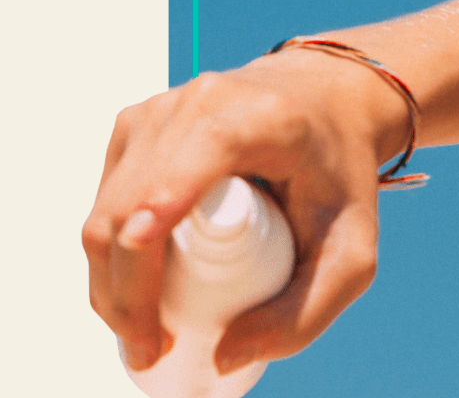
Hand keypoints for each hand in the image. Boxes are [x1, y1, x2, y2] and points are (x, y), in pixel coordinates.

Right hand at [82, 45, 411, 373]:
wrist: (328, 102)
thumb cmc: (341, 173)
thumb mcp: (352, 250)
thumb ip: (305, 313)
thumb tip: (224, 355)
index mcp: (252, 119)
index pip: (173, 184)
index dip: (146, 252)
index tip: (150, 326)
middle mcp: (194, 104)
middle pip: (127, 212)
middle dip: (126, 297)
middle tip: (153, 351)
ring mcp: (156, 109)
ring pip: (106, 210)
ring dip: (111, 282)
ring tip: (147, 331)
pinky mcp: (135, 123)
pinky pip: (106, 199)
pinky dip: (113, 252)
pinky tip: (139, 288)